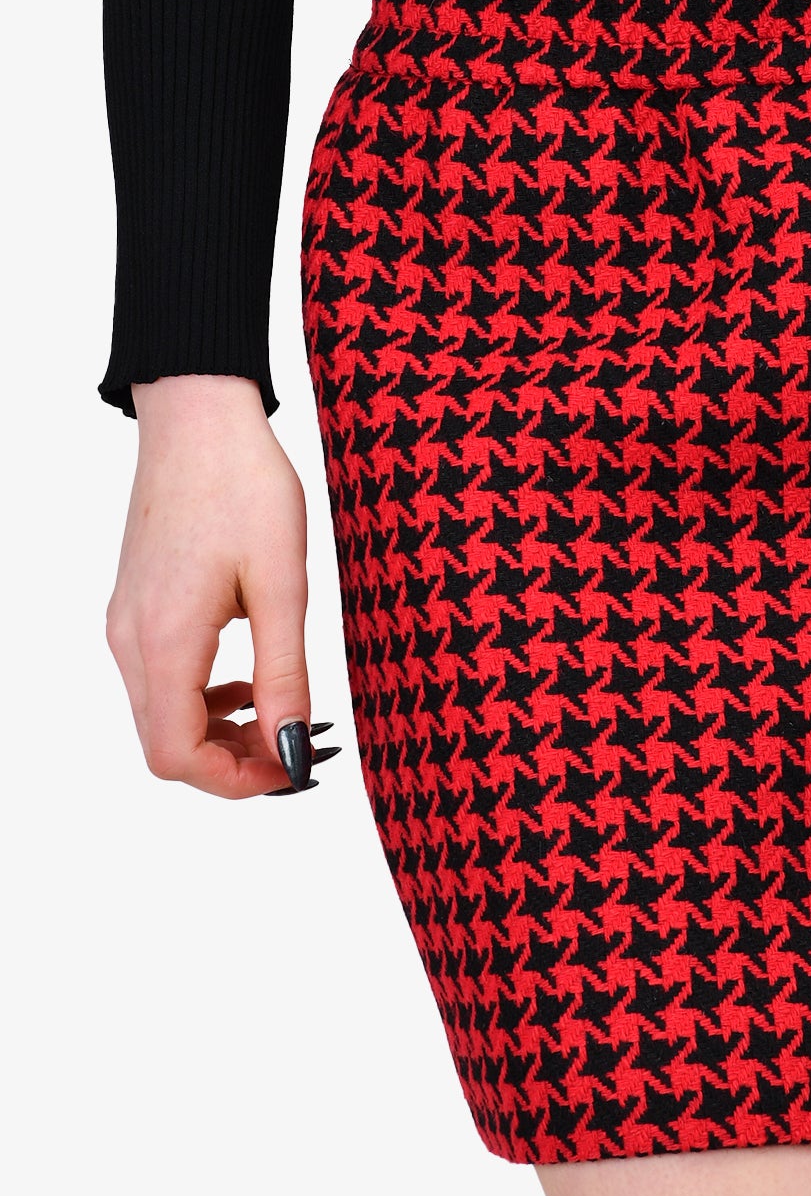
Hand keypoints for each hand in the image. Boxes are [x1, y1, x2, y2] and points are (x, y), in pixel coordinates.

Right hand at [106, 376, 322, 798]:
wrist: (198, 414)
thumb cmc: (244, 484)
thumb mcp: (282, 584)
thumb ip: (285, 675)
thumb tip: (291, 749)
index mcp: (164, 641)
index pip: (176, 756)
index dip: (236, 781)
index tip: (295, 768)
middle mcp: (130, 641)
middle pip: (165, 746)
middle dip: (233, 763)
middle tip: (298, 747)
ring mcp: (126, 623)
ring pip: (161, 716)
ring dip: (220, 732)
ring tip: (282, 712)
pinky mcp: (135, 607)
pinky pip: (160, 680)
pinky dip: (204, 697)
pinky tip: (251, 676)